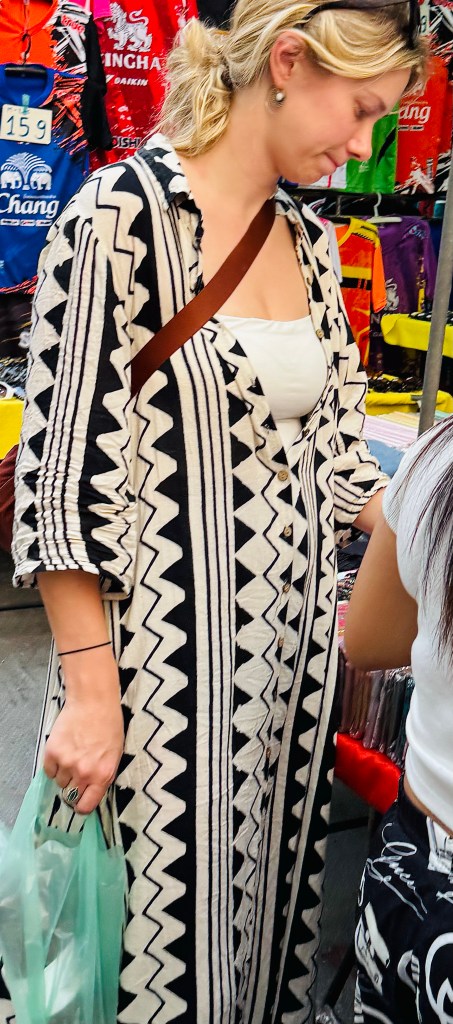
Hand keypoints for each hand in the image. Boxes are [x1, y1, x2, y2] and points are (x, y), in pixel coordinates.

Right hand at [44, 664, 124, 813]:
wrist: (93, 703)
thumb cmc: (109, 726)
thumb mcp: (115, 756)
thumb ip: (102, 776)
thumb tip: (91, 793)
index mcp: (102, 776)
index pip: (85, 806)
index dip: (81, 805)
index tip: (80, 801)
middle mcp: (83, 773)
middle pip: (70, 795)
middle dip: (74, 787)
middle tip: (77, 772)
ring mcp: (66, 763)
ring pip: (59, 782)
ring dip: (64, 773)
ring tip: (72, 756)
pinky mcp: (52, 752)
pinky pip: (49, 770)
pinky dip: (54, 764)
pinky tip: (63, 751)